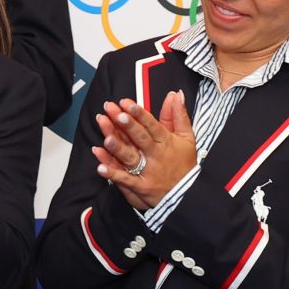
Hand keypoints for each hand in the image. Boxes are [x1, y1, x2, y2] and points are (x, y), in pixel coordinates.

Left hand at [94, 93, 196, 211]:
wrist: (187, 194)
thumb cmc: (184, 163)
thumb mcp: (186, 137)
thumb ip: (178, 115)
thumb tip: (176, 94)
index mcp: (165, 141)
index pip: (151, 125)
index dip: (139, 114)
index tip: (126, 103)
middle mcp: (155, 155)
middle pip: (139, 138)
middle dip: (127, 125)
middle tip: (114, 113)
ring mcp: (147, 171)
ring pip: (130, 157)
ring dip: (118, 148)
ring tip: (106, 138)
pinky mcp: (141, 186)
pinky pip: (125, 180)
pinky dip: (113, 174)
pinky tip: (100, 167)